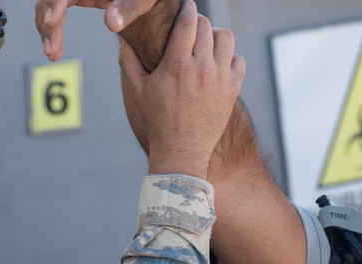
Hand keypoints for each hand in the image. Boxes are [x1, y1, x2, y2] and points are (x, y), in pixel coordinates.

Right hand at [36, 0, 163, 60]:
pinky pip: (56, 11)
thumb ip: (128, 9)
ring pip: (49, 6)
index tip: (51, 22)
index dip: (55, 4)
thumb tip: (111, 23)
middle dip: (48, 24)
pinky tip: (55, 48)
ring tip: (52, 54)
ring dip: (47, 30)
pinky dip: (53, 29)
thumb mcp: (142, 1)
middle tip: (51, 50)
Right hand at [118, 0, 244, 178]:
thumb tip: (122, 37)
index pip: (187, 21)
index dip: (186, 9)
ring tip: (206, 45)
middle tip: (190, 30)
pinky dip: (230, 57)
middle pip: (206, 26)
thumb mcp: (137, 89)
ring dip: (215, 37)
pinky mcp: (232, 90)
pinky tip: (217, 64)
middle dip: (197, 23)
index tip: (185, 6)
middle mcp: (201, 69)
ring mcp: (219, 79)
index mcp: (176, 65)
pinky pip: (239, 60)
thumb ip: (128, 59)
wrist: (182, 151)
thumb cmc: (157, 120)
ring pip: (226, 38)